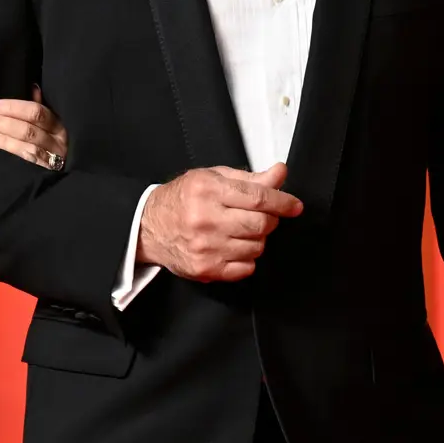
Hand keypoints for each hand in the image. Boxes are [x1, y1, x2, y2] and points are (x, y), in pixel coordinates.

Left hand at [0, 87, 68, 171]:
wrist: (68, 173)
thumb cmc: (55, 139)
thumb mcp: (53, 122)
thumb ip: (41, 106)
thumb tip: (33, 86)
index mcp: (59, 123)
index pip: (35, 111)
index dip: (11, 107)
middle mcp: (58, 140)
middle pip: (26, 129)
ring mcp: (52, 158)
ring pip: (23, 146)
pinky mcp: (44, 171)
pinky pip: (22, 160)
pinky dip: (4, 147)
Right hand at [136, 163, 301, 280]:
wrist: (148, 227)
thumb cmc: (181, 200)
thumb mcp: (212, 178)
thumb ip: (249, 178)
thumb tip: (279, 173)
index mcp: (207, 191)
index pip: (258, 198)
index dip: (283, 202)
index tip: (294, 206)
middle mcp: (206, 219)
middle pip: (261, 224)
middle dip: (269, 220)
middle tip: (261, 216)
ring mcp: (206, 247)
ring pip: (256, 247)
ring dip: (256, 239)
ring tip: (239, 231)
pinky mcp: (206, 269)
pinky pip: (246, 268)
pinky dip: (246, 258)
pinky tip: (232, 247)